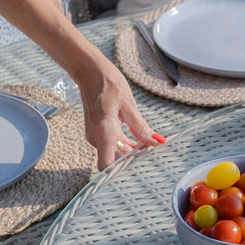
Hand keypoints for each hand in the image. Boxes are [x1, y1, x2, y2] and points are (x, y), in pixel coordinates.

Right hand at [68, 53, 165, 169]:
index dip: (121, 173)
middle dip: (131, 162)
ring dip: (130, 154)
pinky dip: (125, 146)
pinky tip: (140, 143)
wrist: (89, 71)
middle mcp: (96, 137)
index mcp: (104, 131)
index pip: (106, 165)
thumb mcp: (129, 105)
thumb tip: (156, 142)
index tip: (138, 172)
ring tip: (149, 150)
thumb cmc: (107, 83)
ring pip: (114, 153)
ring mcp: (96, 135)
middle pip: (114, 161)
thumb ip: (141, 127)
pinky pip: (112, 145)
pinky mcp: (98, 132)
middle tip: (152, 159)